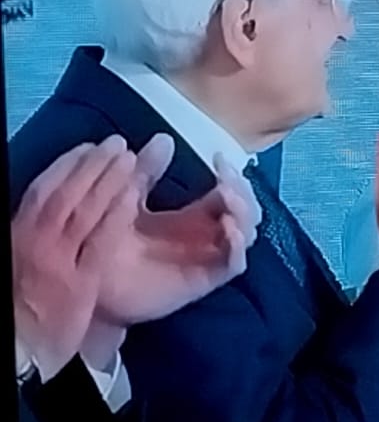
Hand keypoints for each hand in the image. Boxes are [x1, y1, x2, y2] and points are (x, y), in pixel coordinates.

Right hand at [11, 137, 139, 379]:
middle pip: (65, 195)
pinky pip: (100, 241)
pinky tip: (130, 197)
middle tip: (114, 144)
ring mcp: (57, 260)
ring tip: (127, 157)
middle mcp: (35, 242)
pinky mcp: (80, 282)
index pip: (42, 193)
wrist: (16, 351)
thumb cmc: (20, 312)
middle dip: (90, 166)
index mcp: (19, 237)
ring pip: (84, 210)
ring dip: (106, 180)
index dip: (65, 168)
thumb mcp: (20, 267)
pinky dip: (114, 215)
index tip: (85, 150)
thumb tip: (48, 214)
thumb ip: (34, 238)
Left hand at [94, 133, 261, 328]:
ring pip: (247, 233)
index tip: (218, 158)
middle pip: (247, 210)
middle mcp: (207, 235)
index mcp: (194, 215)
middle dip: (244, 191)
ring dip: (245, 214)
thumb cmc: (104, 242)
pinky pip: (234, 263)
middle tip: (226, 182)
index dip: (232, 175)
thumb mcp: (125, 198)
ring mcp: (208, 257)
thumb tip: (164, 139)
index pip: (230, 192)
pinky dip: (238, 246)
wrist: (88, 282)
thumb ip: (145, 173)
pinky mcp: (204, 279)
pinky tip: (227, 229)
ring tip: (227, 200)